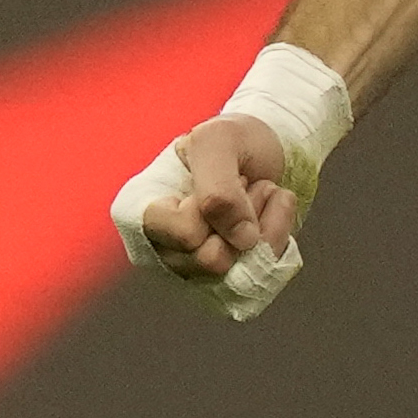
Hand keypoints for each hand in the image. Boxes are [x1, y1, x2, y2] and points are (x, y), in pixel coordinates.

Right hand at [136, 112, 301, 281]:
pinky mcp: (224, 278)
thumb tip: (242, 240)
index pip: (186, 234)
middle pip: (212, 260)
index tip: (215, 173)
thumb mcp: (217, 140)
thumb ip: (219, 187)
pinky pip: (262, 274)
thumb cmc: (229, 139)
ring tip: (257, 192)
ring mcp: (192, 267)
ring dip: (262, 222)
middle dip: (242, 214)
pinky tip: (271, 209)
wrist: (258, 147)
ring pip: (239, 271)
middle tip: (243, 182)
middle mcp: (160, 247)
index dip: (212, 207)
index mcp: (139, 212)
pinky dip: (277, 234)